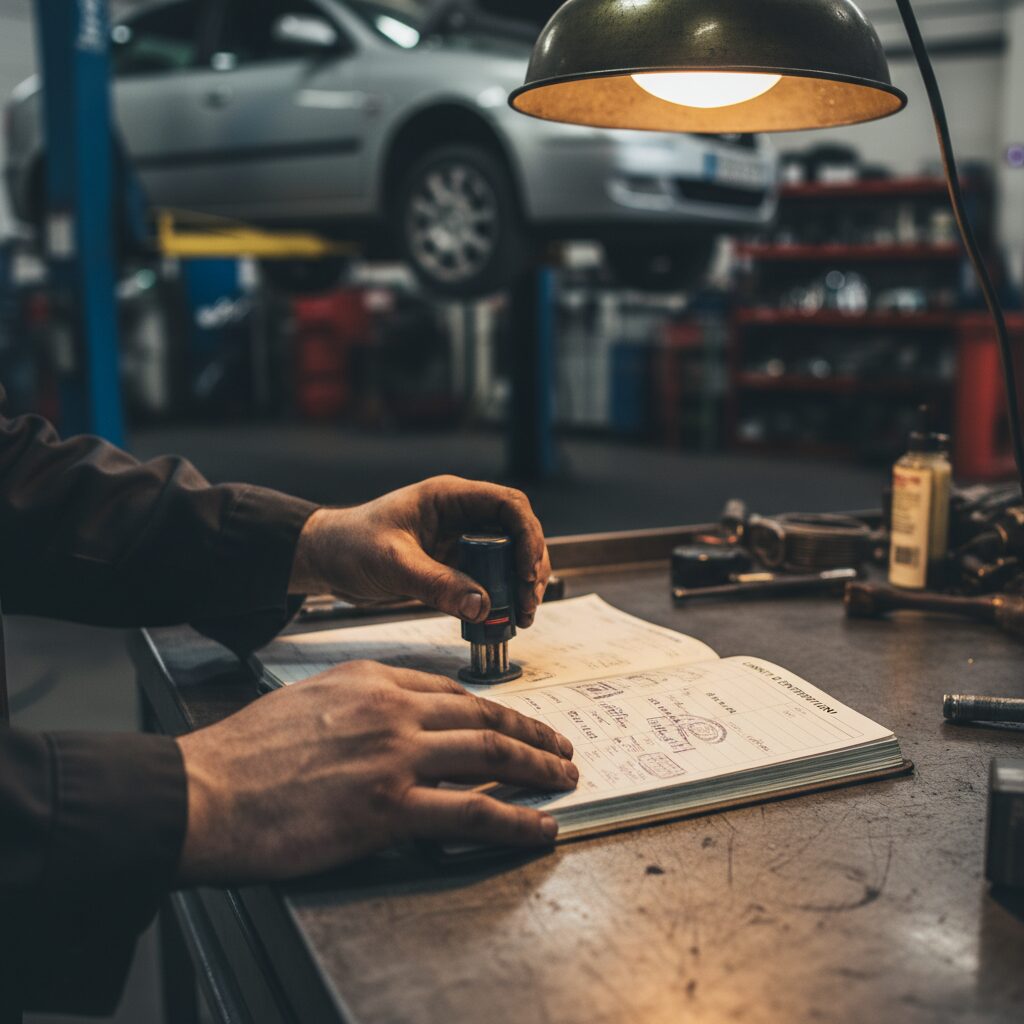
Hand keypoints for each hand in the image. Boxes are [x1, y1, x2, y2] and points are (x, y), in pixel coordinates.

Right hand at [176, 661, 576, 883]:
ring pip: (488, 754)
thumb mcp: (307, 700)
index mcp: (371, 681)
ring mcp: (393, 757)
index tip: (515, 721)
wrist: (203, 790)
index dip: (493, 708)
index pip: (450, 691)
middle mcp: (391, 710)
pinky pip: (472, 811)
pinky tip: (539, 825)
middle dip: (530, 733)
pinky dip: (515, 818)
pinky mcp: (388, 808)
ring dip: (536, 767)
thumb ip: (358, 704)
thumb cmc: (244, 752)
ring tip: (563, 778)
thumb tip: (394, 722)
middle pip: (481, 717)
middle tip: (560, 747)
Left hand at [289, 476, 551, 627]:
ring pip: (509, 556)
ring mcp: (460, 539)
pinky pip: (489, 577)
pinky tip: (499, 618)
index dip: (527, 535)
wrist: (325, 560)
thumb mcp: (392, 564)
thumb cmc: (350, 545)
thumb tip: (482, 606)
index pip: (508, 504)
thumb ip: (436, 584)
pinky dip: (500, 596)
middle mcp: (461, 515)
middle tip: (528, 602)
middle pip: (517, 531)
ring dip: (519, 584)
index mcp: (449, 497)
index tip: (525, 572)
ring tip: (520, 615)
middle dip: (529, 566)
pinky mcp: (453, 564)